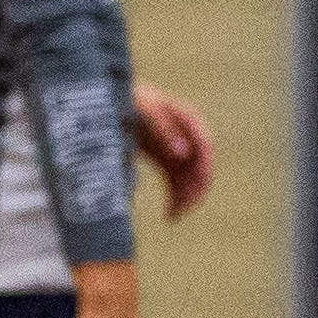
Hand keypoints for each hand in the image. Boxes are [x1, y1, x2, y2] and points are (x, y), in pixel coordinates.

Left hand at [130, 84, 216, 218]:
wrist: (112, 100)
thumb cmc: (131, 100)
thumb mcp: (146, 112)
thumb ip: (165, 130)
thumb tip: (184, 154)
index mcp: (188, 119)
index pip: (205, 145)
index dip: (203, 167)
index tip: (196, 186)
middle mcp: (189, 137)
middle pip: (201, 166)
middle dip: (195, 189)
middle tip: (183, 209)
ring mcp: (179, 150)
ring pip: (191, 179)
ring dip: (186, 198)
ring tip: (173, 217)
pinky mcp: (168, 162)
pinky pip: (177, 183)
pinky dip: (175, 198)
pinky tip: (170, 215)